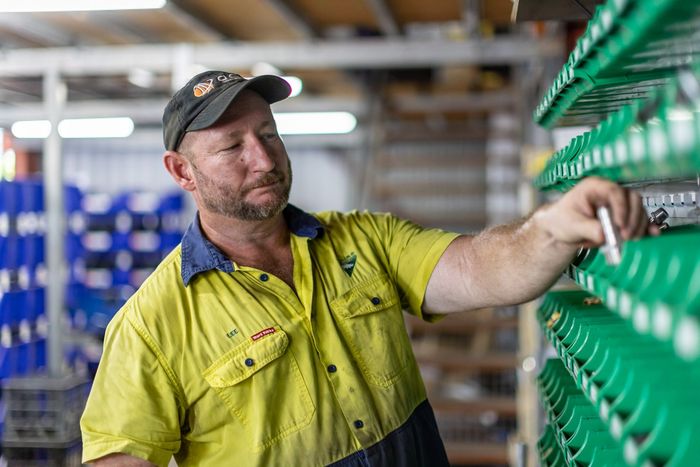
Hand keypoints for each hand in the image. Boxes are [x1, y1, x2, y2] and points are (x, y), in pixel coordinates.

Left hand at [536, 177, 658, 247]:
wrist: (561, 229)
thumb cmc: (562, 220)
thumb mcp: (571, 225)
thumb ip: (588, 229)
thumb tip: (604, 234)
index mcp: (594, 187)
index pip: (614, 191)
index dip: (621, 207)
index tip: (620, 224)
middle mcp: (609, 193)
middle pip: (632, 199)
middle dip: (632, 218)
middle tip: (626, 235)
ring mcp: (619, 204)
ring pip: (638, 209)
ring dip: (638, 225)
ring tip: (630, 239)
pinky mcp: (624, 217)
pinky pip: (639, 220)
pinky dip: (645, 228)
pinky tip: (651, 235)